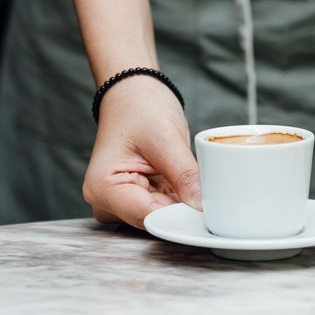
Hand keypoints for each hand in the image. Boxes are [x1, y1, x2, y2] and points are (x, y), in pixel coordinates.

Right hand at [82, 76, 200, 228]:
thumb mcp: (165, 139)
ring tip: (195, 181)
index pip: (148, 218)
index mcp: (103, 188)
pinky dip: (178, 199)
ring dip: (181, 204)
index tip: (208, 215)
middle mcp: (106, 201)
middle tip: (211, 198)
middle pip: (154, 221)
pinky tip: (188, 183)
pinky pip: (162, 207)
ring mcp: (120, 201)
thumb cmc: (140, 107)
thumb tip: (201, 207)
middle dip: (182, 212)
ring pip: (161, 216)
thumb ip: (184, 175)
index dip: (180, 219)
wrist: (133, 93)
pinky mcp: (135, 197)